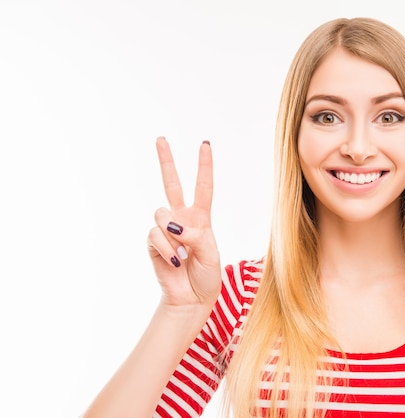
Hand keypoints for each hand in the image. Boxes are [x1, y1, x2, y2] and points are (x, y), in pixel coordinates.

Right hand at [147, 137, 221, 307]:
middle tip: (161, 139)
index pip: (203, 187)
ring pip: (161, 214)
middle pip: (171, 184)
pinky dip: (166, 248)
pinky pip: (154, 235)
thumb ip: (196, 236)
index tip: (204, 144)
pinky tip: (174, 261)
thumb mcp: (211, 254)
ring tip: (182, 256)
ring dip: (172, 235)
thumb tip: (174, 227)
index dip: (204, 166)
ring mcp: (166, 230)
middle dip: (166, 161)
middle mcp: (182, 219)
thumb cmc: (207, 276)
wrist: (191, 299)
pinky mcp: (152, 243)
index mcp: (201, 218)